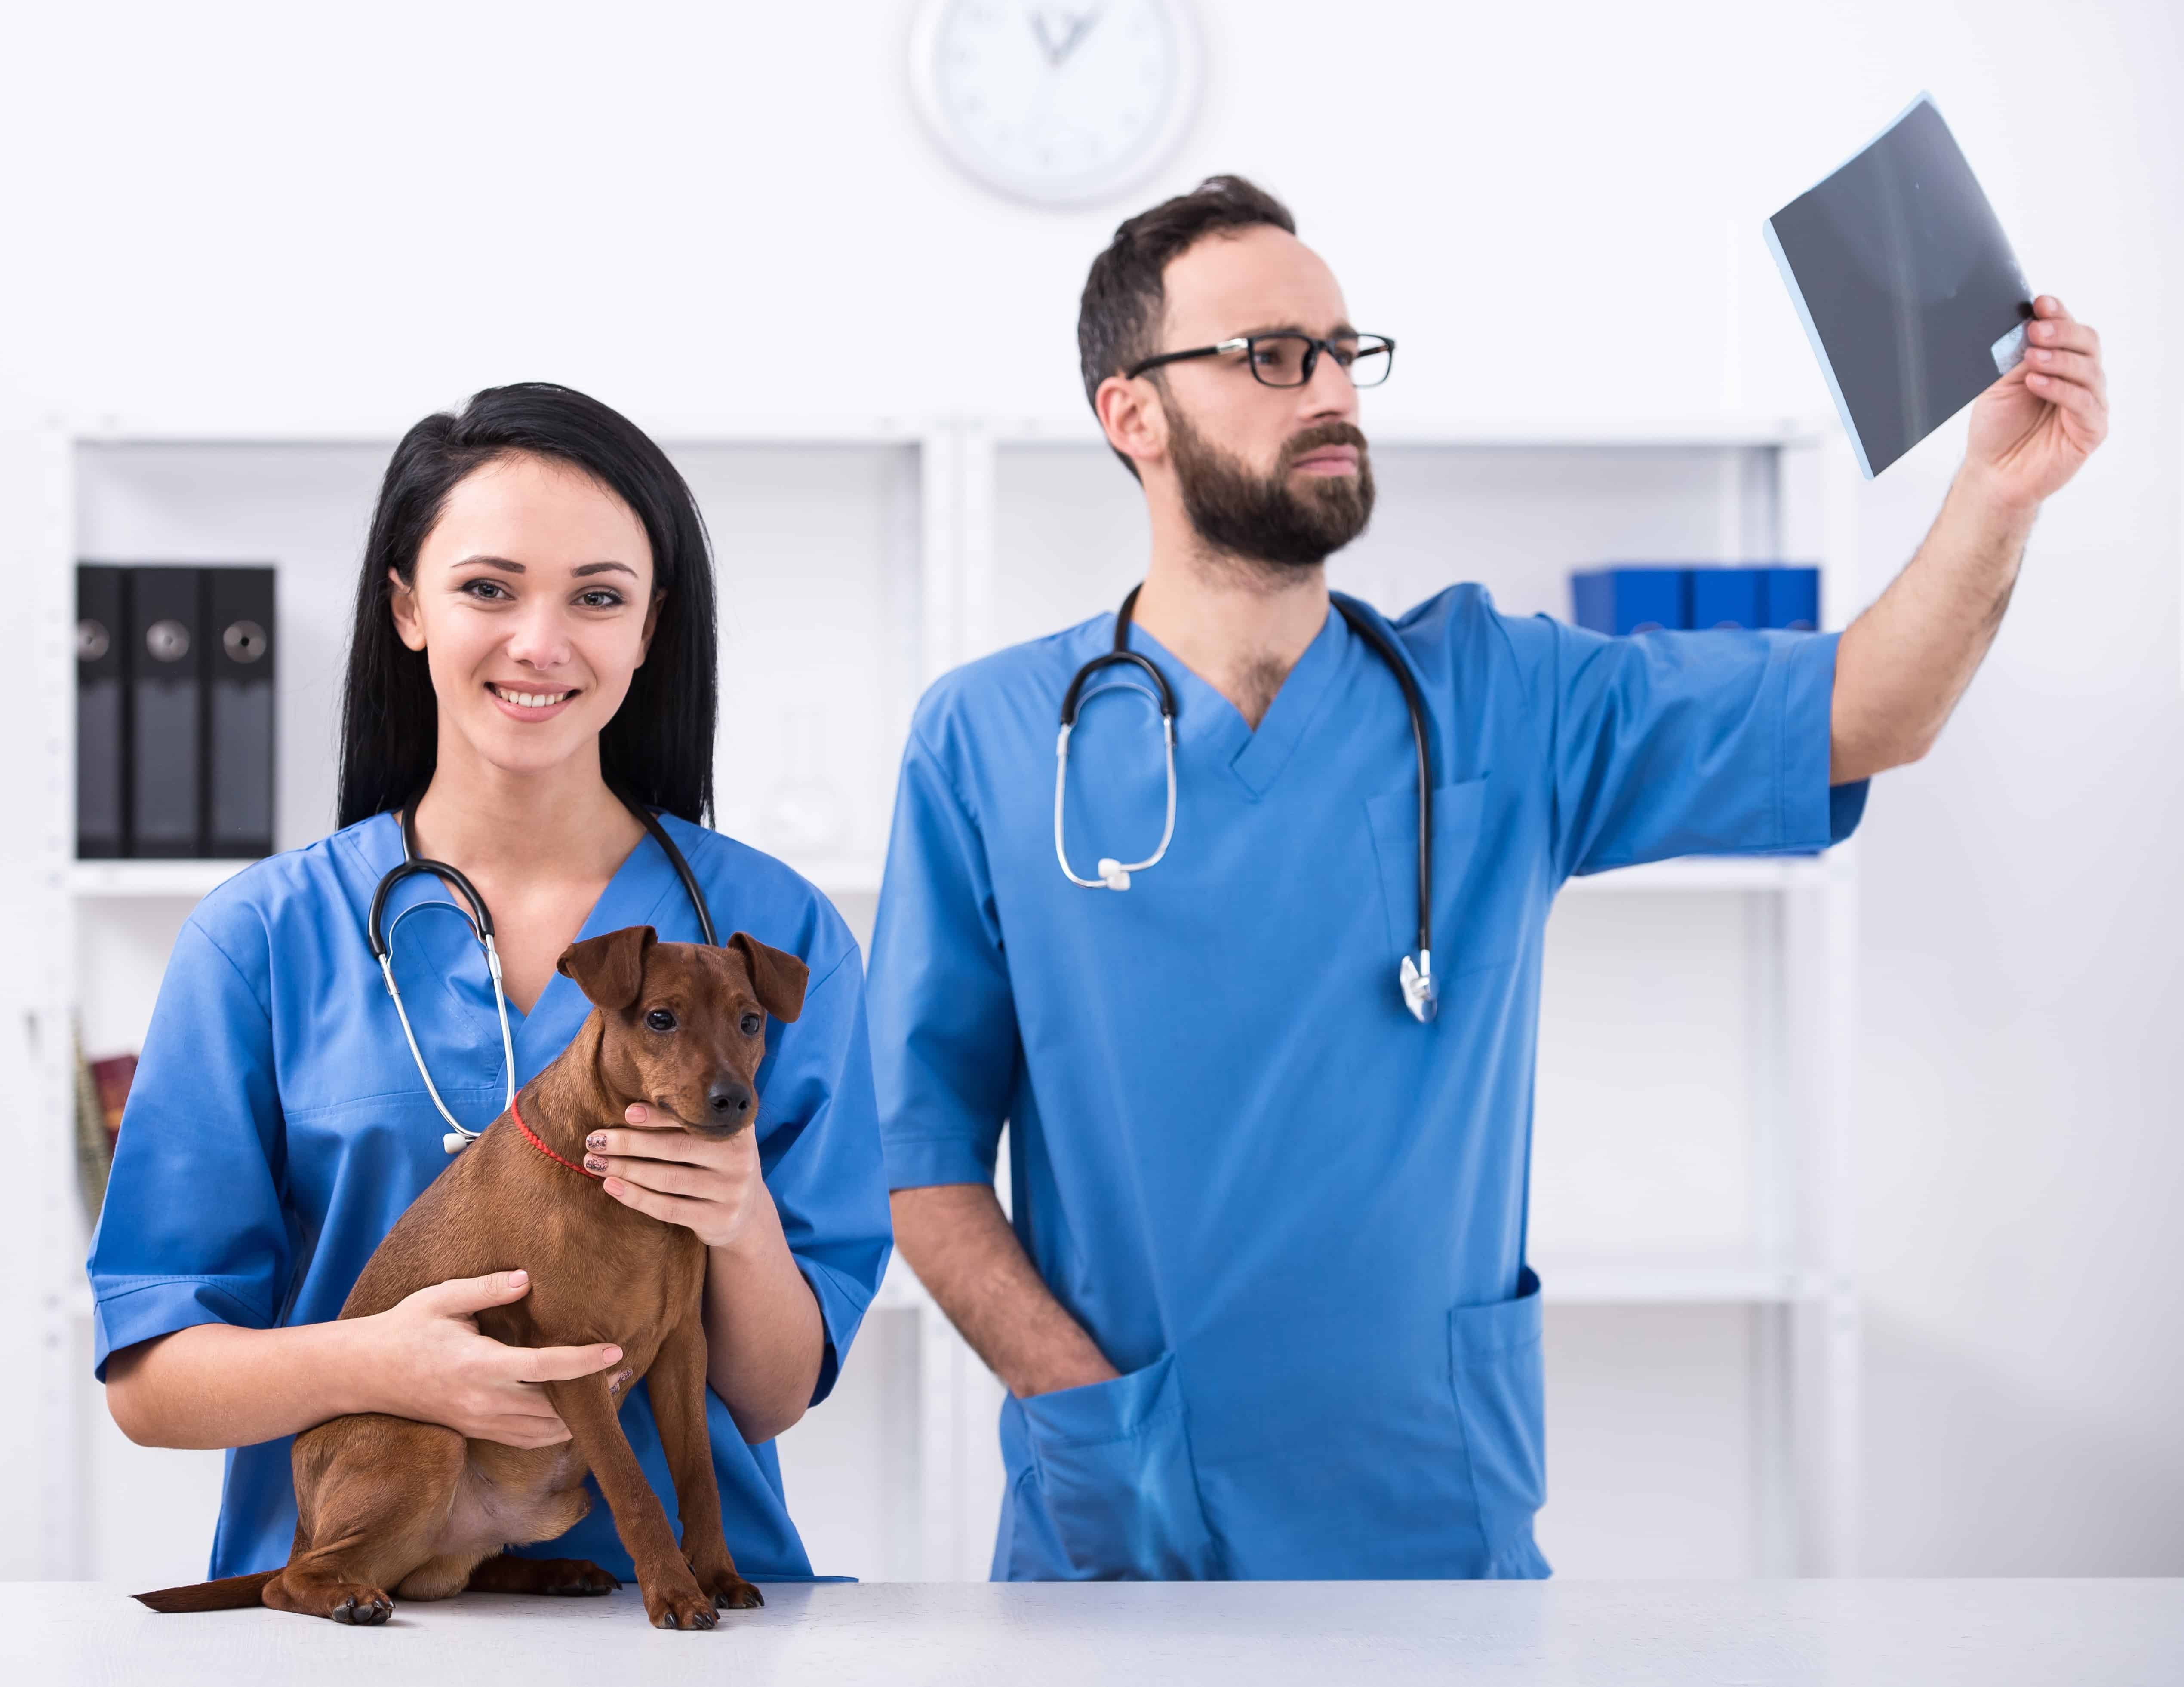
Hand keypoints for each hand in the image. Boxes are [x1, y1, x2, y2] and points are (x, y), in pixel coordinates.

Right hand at [359, 1270, 623, 1447]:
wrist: (365, 1372)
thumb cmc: (406, 1327)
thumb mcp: (442, 1299)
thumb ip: (486, 1288)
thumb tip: (527, 1278)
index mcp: (479, 1365)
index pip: (544, 1369)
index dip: (583, 1362)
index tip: (615, 1351)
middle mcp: (483, 1401)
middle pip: (553, 1409)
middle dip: (591, 1393)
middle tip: (622, 1369)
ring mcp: (479, 1421)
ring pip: (543, 1432)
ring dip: (577, 1416)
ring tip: (604, 1389)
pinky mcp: (475, 1430)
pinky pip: (526, 1440)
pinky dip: (554, 1431)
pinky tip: (571, 1412)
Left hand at [584, 1103, 769, 1250]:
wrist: (747, 1212)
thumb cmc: (718, 1164)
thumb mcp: (716, 1138)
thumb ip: (691, 1120)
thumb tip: (632, 1106)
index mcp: (737, 1130)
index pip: (692, 1120)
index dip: (659, 1116)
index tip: (626, 1112)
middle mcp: (739, 1159)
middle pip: (675, 1148)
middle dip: (629, 1143)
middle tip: (593, 1139)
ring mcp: (730, 1191)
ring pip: (667, 1179)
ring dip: (625, 1168)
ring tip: (594, 1161)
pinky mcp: (718, 1220)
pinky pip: (668, 1208)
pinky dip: (636, 1196)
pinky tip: (611, 1185)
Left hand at [1964, 295, 2108, 513]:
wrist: (1992, 472)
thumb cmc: (1997, 427)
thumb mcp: (1998, 384)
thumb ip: (2015, 357)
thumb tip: (2027, 325)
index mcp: (2060, 361)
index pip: (2068, 329)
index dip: (2058, 313)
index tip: (2041, 303)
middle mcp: (2079, 378)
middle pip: (2087, 343)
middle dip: (2062, 332)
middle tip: (2036, 330)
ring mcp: (2089, 403)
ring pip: (2089, 370)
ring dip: (2060, 360)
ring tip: (2033, 357)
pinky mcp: (2092, 429)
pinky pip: (2084, 403)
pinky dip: (2060, 389)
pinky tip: (2037, 383)